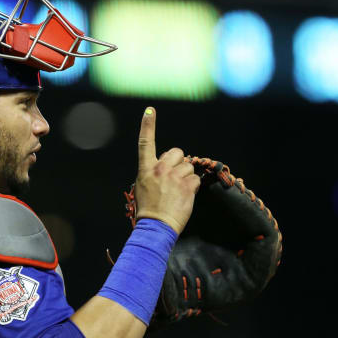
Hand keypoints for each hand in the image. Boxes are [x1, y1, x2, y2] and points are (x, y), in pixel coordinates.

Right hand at [135, 107, 199, 234]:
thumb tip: (165, 166)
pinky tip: (184, 196)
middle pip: (176, 152)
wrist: (155, 226)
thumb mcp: (142, 186)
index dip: (148, 125)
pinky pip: (195, 179)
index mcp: (145, 168)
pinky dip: (192, 187)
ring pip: (188, 167)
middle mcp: (160, 169)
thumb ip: (153, 172)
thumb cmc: (148, 209)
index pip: (145, 142)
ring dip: (186, 177)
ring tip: (178, 191)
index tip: (149, 111)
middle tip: (175, 176)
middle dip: (179, 161)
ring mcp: (174, 177)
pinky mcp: (187, 186)